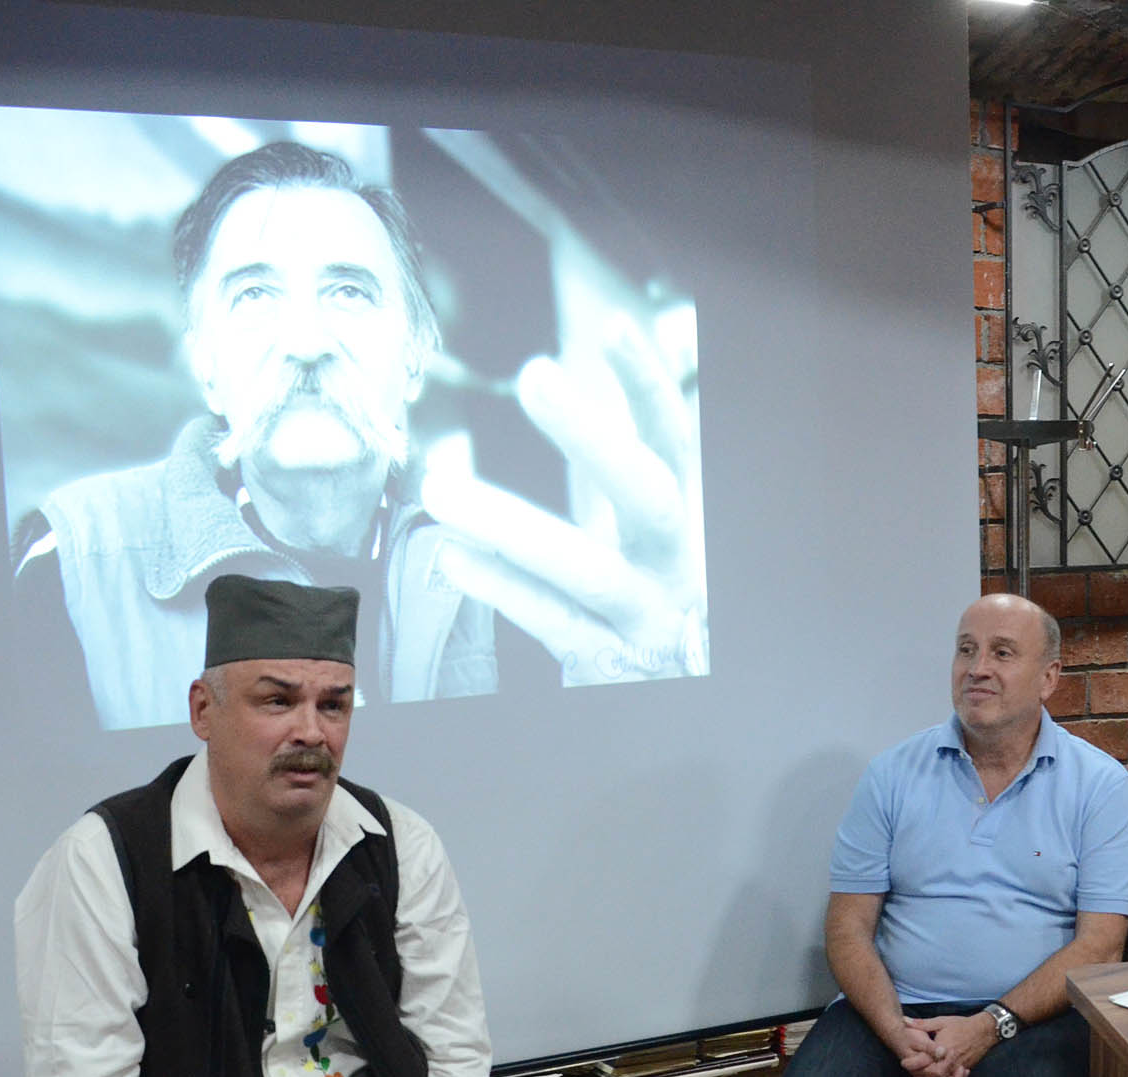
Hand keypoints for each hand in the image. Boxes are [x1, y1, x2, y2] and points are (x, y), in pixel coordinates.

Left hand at [420, 291, 704, 686]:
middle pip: (648, 496)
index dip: (649, 386)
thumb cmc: (649, 602)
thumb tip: (625, 362)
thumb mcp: (650, 534)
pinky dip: (500, 588)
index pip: (675, 442)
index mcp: (686, 523)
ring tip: (441, 490)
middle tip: (536, 373)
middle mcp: (678, 569)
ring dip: (511, 524)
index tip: (614, 327)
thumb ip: (630, 466)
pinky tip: (451, 557)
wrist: (677, 698)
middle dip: (593, 434)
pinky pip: (551, 623)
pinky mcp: (609, 667)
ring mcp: (646, 620)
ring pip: (587, 571)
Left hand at [895, 1014, 993, 1076]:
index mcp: (943, 1048)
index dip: (914, 1064)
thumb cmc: (961, 1025)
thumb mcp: (941, 1022)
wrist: (984, 1030)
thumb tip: (904, 1021)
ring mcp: (959, 1067)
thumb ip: (922, 1024)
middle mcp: (951, 1060)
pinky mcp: (964, 1070)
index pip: (926, 1061)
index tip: (904, 1063)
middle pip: (935, 1076)